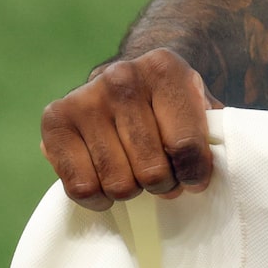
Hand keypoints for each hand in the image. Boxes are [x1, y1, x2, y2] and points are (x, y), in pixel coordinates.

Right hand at [38, 50, 218, 209]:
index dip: (194, 173)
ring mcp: (84, 98)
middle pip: (151, 169)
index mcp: (165, 69)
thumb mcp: (201, 106)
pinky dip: (98, 198)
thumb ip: (213, 133)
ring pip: (117, 183)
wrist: (128, 77)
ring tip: (137, 177)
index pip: (185, 145)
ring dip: (133, 192)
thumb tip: (206, 173)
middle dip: (164, 184)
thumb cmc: (172, 103)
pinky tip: (107, 186)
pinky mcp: (54, 119)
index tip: (195, 179)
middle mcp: (121, 77)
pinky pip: (80, 187)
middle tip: (164, 178)